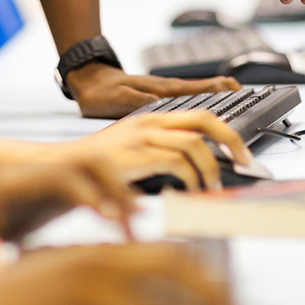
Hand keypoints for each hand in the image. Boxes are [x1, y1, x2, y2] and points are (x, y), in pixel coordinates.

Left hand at [0, 157, 139, 267]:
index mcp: (13, 182)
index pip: (59, 175)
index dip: (87, 194)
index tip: (109, 220)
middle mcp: (35, 174)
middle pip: (87, 161)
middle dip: (116, 188)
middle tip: (134, 224)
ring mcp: (46, 182)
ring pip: (96, 170)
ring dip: (119, 194)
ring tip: (135, 229)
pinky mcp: (53, 195)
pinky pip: (92, 189)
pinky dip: (112, 203)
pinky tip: (124, 232)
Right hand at [0, 243, 242, 304]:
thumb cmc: (3, 299)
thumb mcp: (57, 273)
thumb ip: (99, 279)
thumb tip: (141, 302)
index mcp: (99, 251)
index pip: (172, 255)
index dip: (208, 281)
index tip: (228, 304)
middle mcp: (103, 266)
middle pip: (184, 278)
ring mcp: (95, 297)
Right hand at [61, 110, 248, 191]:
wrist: (59, 169)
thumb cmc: (96, 169)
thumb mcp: (132, 154)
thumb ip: (160, 155)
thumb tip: (193, 170)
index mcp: (151, 119)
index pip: (199, 115)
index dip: (226, 131)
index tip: (242, 151)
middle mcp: (149, 122)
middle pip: (204, 119)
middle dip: (231, 139)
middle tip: (245, 161)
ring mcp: (141, 136)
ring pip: (194, 142)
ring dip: (211, 167)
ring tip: (211, 186)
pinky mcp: (134, 155)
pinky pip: (176, 161)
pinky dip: (191, 177)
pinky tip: (189, 189)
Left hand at [64, 61, 240, 117]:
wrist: (88, 81)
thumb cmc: (101, 92)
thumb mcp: (117, 100)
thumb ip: (139, 103)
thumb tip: (161, 107)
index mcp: (165, 90)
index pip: (204, 88)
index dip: (226, 92)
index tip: (247, 96)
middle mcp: (170, 90)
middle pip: (211, 90)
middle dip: (234, 94)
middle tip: (257, 100)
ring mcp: (167, 93)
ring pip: (203, 94)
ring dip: (224, 98)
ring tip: (244, 105)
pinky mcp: (161, 97)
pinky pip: (191, 100)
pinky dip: (208, 103)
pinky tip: (212, 113)